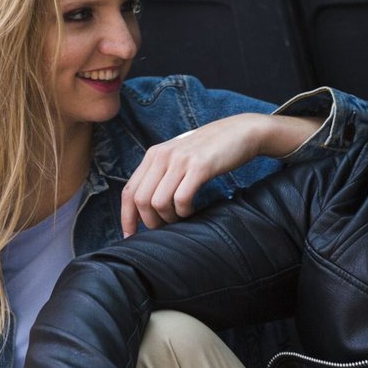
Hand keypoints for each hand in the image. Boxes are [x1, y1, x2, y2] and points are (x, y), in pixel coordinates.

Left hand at [120, 113, 320, 236]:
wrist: (240, 131)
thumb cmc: (210, 150)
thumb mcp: (179, 157)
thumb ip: (161, 174)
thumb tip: (146, 208)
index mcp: (153, 155)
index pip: (129, 190)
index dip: (126, 217)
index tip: (130, 236)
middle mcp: (162, 155)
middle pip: (140, 200)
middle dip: (150, 222)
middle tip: (165, 229)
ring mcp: (180, 160)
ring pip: (158, 202)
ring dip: (169, 218)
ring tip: (181, 218)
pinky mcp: (199, 166)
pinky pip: (181, 199)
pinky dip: (184, 212)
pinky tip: (193, 210)